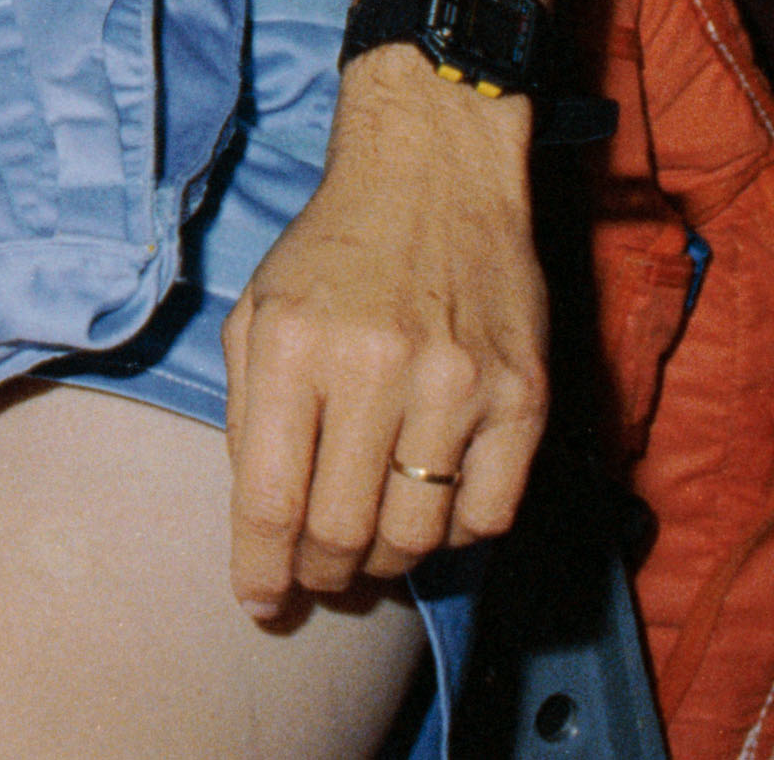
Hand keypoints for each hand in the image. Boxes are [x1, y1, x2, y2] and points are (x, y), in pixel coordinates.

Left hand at [220, 49, 547, 612]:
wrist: (434, 172)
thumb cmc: (333, 250)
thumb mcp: (258, 314)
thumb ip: (251, 417)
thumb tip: (259, 526)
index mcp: (293, 347)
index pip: (270, 500)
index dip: (261, 569)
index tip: (260, 601)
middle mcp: (375, 367)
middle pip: (344, 531)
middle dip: (320, 573)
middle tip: (315, 574)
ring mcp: (458, 384)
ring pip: (417, 536)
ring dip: (384, 563)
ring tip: (368, 548)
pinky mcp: (523, 394)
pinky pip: (487, 515)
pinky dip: (453, 535)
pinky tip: (428, 509)